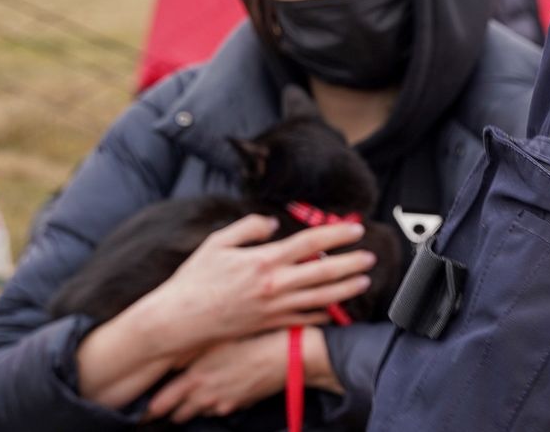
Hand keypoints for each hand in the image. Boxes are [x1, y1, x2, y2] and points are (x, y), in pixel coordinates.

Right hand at [128, 215, 375, 355]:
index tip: (354, 228)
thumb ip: (247, 228)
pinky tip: (334, 311)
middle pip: (323, 272)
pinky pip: (302, 320)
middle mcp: (273, 285)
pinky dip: (321, 315)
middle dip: (351, 263)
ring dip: (345, 289)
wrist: (179, 321)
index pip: (309, 243)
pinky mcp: (268, 325)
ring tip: (364, 281)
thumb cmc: (194, 280)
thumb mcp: (217, 243)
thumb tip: (270, 223)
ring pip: (319, 298)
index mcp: (263, 261)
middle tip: (371, 256)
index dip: (335, 234)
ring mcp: (273, 308)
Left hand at [145, 329, 291, 422]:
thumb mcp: (218, 340)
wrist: (286, 356)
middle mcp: (206, 395)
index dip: (153, 407)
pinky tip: (219, 391)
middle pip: (179, 414)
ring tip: (192, 399)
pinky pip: (220, 410)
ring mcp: (223, 404)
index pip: (163, 401)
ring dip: (194, 408)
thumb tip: (173, 360)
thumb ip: (191, 352)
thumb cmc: (252, 340)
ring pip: (200, 413)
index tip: (147, 409)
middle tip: (164, 408)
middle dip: (172, 411)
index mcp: (196, 376)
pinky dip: (216, 404)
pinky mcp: (239, 406)